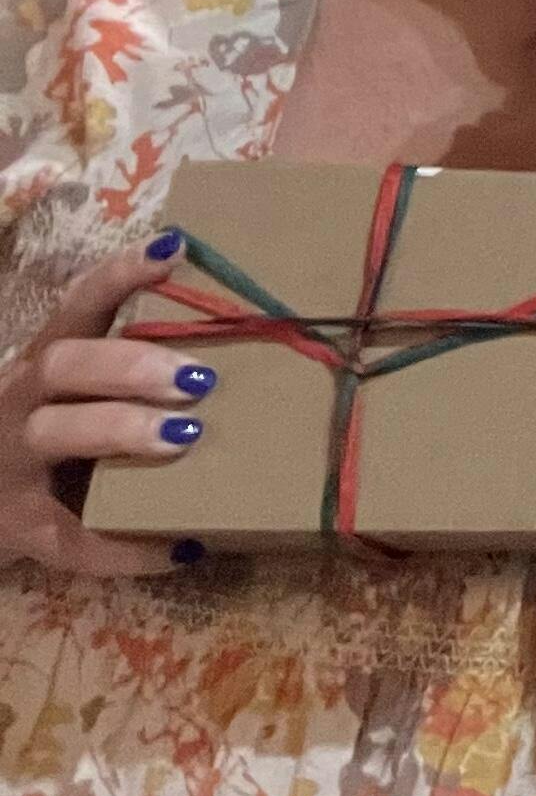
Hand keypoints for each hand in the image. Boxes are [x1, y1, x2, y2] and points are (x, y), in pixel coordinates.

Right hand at [4, 237, 215, 575]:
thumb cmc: (57, 440)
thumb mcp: (80, 395)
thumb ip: (138, 367)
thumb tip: (252, 334)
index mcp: (46, 363)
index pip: (76, 306)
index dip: (118, 275)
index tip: (172, 248)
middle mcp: (19, 404)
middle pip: (59, 363)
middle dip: (126, 364)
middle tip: (196, 378)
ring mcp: (12, 467)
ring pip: (54, 434)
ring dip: (119, 429)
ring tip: (185, 438)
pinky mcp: (22, 530)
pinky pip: (75, 538)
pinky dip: (129, 545)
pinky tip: (185, 546)